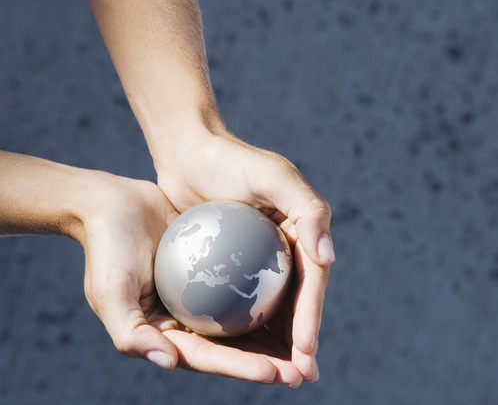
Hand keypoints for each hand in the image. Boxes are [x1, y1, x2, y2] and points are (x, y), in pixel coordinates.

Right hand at [80, 173, 310, 384]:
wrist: (112, 203)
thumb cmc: (107, 248)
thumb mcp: (110, 292)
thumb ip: (131, 334)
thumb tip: (170, 362)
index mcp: (165, 336)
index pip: (209, 357)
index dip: (242, 367)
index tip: (275, 372)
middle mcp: (188, 322)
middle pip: (235, 348)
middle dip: (271, 364)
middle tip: (306, 373)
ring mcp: (204, 299)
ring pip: (246, 323)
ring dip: (278, 338)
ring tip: (310, 349)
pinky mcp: (218, 272)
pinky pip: (248, 287)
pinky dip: (271, 296)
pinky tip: (302, 296)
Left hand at [152, 130, 332, 382]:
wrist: (188, 151)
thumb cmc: (232, 160)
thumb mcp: (274, 176)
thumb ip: (309, 209)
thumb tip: (329, 258)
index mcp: (306, 231)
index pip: (313, 281)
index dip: (311, 317)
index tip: (305, 350)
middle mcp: (288, 249)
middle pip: (298, 302)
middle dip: (302, 342)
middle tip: (301, 378)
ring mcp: (260, 259)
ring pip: (272, 309)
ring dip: (278, 345)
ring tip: (279, 378)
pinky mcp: (233, 266)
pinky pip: (241, 302)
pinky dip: (246, 329)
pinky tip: (239, 355)